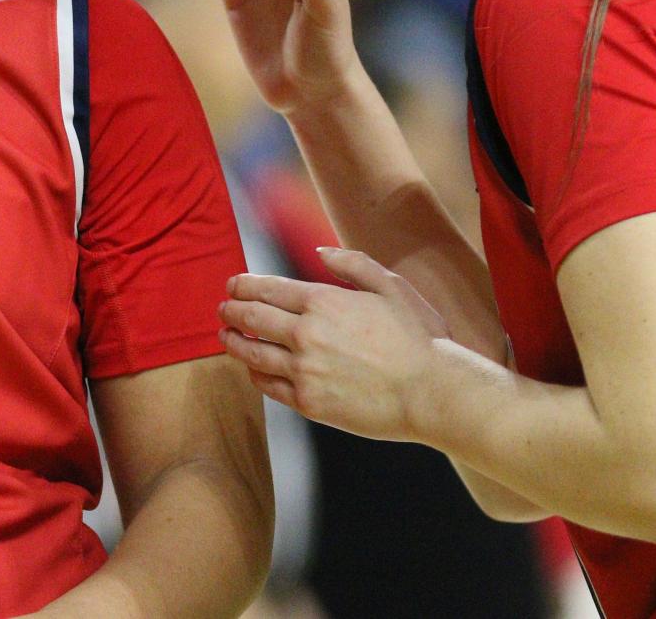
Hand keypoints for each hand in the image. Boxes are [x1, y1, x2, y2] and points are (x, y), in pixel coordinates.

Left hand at [218, 248, 451, 442]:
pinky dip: (255, 374)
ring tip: (226, 335)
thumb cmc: (418, 338)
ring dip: (234, 341)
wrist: (432, 391)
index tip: (233, 285)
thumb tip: (320, 252)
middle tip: (223, 309)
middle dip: (231, 310)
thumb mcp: (391, 286)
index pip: (266, 288)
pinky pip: (269, 386)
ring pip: (253, 353)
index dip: (243, 285)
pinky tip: (253, 369)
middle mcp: (306, 334)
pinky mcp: (309, 403)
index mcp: (322, 302)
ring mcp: (304, 371)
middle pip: (252, 318)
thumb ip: (352, 264)